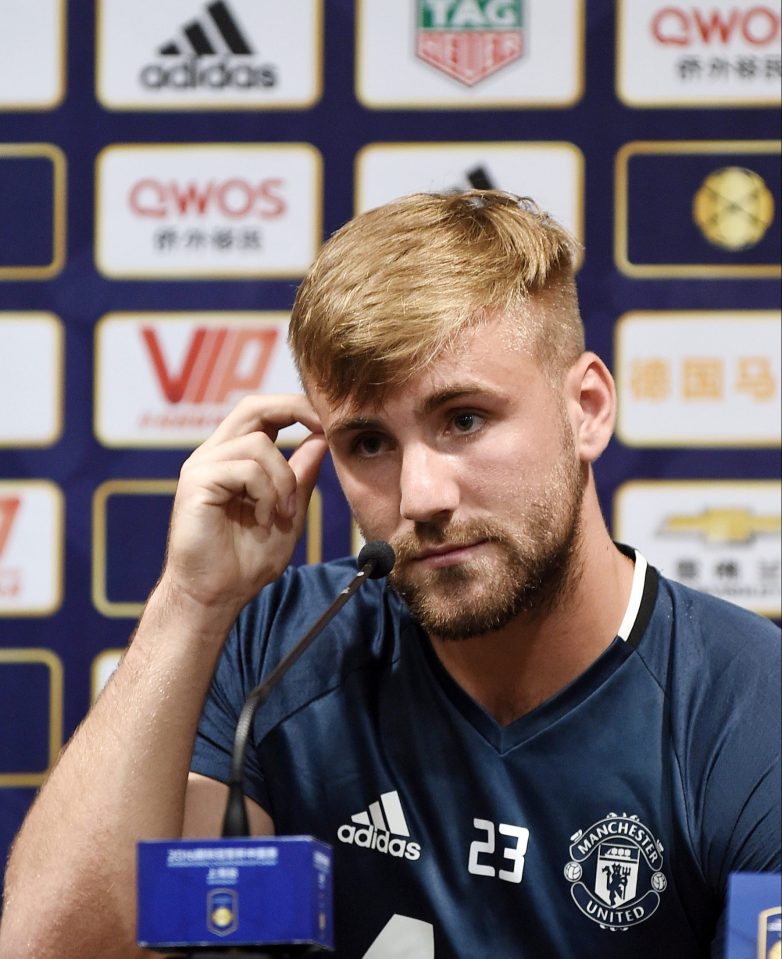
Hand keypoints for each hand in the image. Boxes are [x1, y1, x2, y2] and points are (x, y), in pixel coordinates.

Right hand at [161, 394, 327, 615]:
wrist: (216, 595)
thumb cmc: (246, 561)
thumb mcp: (289, 512)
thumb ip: (301, 476)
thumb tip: (320, 439)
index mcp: (234, 458)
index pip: (263, 412)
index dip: (296, 407)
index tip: (327, 422)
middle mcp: (214, 455)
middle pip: (253, 407)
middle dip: (294, 410)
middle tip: (323, 429)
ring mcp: (202, 466)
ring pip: (258, 443)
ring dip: (283, 480)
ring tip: (281, 514)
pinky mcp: (196, 482)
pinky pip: (246, 469)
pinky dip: (266, 495)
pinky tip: (263, 519)